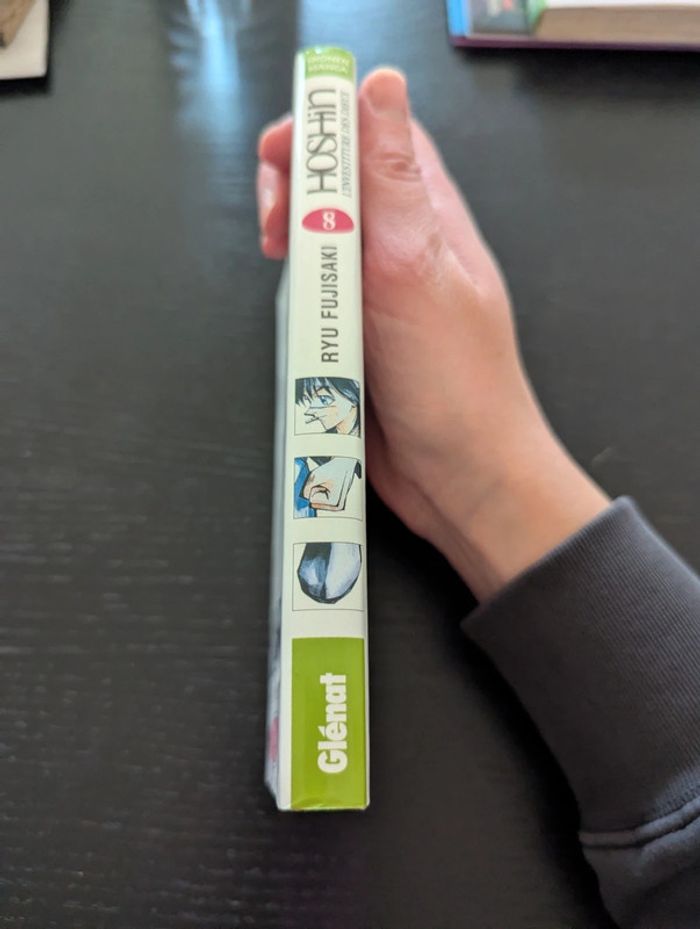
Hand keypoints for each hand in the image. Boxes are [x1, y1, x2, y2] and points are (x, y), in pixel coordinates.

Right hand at [258, 69, 607, 599]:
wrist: (460, 479)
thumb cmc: (454, 384)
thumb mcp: (416, 269)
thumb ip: (390, 181)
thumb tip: (378, 88)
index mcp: (429, 219)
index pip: (376, 138)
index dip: (327, 129)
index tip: (284, 151)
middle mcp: (404, 250)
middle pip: (337, 186)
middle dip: (294, 188)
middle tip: (274, 224)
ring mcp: (378, 296)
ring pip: (320, 242)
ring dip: (290, 243)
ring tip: (279, 263)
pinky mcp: (356, 338)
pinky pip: (313, 299)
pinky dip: (293, 298)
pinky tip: (293, 312)